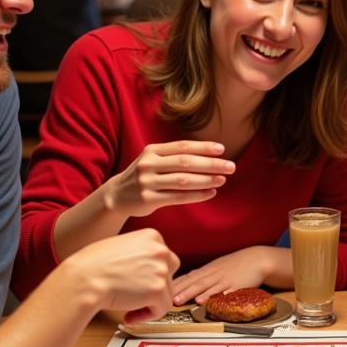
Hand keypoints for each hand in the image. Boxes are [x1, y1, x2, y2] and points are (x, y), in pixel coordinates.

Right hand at [66, 228, 178, 322]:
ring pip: (166, 293)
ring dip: (149, 302)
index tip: (138, 281)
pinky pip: (161, 309)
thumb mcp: (122, 246)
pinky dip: (146, 316)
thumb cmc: (92, 265)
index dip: (152, 273)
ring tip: (127, 306)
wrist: (83, 280)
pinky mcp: (157, 290)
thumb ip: (140, 253)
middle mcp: (160, 250)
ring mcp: (160, 270)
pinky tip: (129, 315)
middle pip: (170, 273)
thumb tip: (149, 267)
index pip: (164, 257)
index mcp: (152, 236)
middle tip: (137, 295)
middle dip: (155, 286)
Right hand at [102, 141, 234, 218]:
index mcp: (152, 151)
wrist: (116, 196)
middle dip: (211, 164)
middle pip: (185, 163)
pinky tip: (211, 193)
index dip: (203, 147)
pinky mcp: (148, 199)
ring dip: (206, 180)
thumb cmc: (144, 176)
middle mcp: (148, 164)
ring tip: (222, 179)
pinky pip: (178, 197)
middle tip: (230, 166)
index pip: (182, 146)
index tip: (222, 149)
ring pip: (183, 180)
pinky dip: (197, 195)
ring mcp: (147, 182)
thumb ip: (174, 156)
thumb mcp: (153, 160)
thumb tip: (209, 155)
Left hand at [171, 246, 272, 303]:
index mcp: (208, 270)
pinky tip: (207, 301)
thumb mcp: (217, 267)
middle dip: (179, 291)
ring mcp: (225, 280)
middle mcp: (214, 274)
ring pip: (206, 287)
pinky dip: (214, 296)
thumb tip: (186, 281)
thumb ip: (202, 275)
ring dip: (192, 294)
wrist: (257, 259)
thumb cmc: (237, 264)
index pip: (188, 277)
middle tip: (166, 298)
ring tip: (180, 300)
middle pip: (194, 282)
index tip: (161, 290)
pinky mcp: (237, 286)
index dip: (175, 285)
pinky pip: (224, 292)